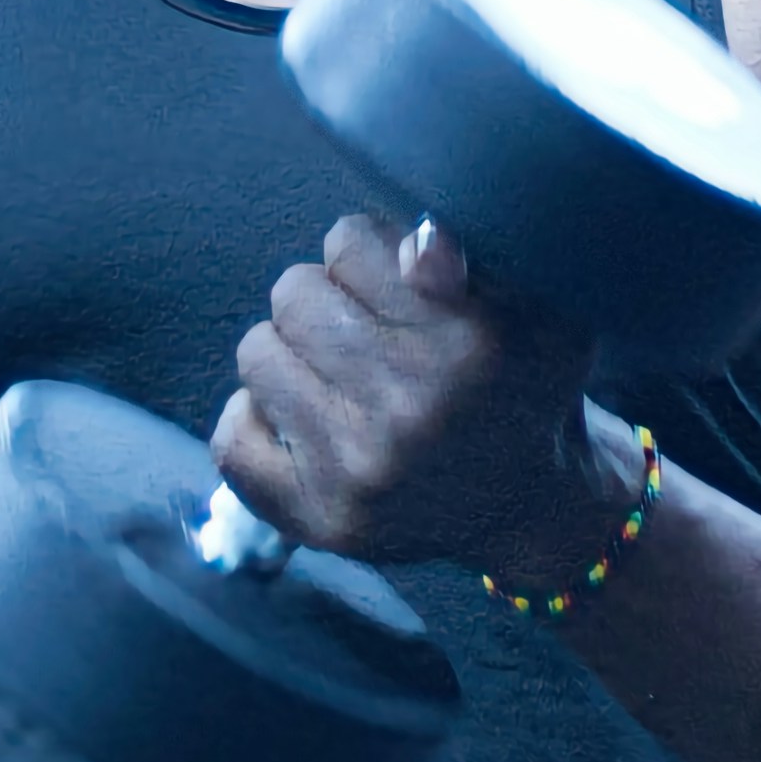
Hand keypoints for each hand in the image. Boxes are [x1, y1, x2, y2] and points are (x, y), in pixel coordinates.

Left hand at [212, 213, 617, 579]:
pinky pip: (231, 441)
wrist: (528, 508)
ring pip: (256, 353)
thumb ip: (470, 260)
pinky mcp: (323, 519)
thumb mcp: (529, 308)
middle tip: (360, 332)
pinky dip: (255, 422)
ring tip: (334, 376)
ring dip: (290, 356)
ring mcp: (363, 469)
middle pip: (293, 292)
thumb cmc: (514, 386)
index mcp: (470, 342)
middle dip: (323, 302)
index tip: (386, 284)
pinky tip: (300, 422)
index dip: (363, 256)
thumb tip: (418, 244)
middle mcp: (414, 408)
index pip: (348, 241)